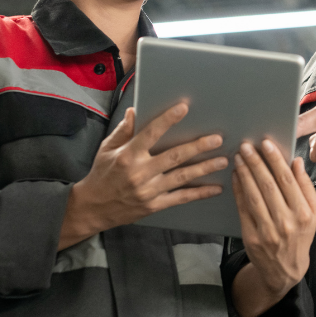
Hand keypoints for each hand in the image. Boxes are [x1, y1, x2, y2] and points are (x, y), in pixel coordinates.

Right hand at [58, 104, 225, 249]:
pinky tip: (215, 188)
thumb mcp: (107, 149)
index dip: (168, 120)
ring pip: (182, 177)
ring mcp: (149, 191)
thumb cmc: (101, 175)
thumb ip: (123, 130)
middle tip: (216, 138)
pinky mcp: (154, 205)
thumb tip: (134, 111)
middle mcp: (140, 173)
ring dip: (204, 168)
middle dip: (197, 147)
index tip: (183, 108)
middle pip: (174, 156)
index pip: (151, 133)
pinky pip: (181, 198)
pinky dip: (199, 193)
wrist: (93, 208)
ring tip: (222, 160)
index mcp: (128, 156)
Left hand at [231, 140, 315, 316]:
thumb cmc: (300, 235)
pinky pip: (243, 208)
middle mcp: (287, 222)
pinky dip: (238, 189)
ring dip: (244, 173)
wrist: (285, 269)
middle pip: (268, 185)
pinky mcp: (251, 237)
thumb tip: (296, 162)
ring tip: (239, 156)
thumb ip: (306, 186)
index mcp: (304, 213)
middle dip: (256, 162)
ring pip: (253, 195)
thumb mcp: (313, 212)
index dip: (275, 160)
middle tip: (246, 146)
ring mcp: (268, 231)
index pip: (287, 180)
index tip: (266, 144)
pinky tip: (236, 175)